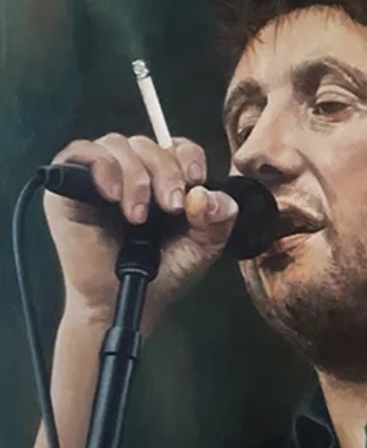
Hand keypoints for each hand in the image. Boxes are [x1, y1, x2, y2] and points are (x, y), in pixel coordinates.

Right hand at [44, 133, 237, 331]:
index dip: (188, 156)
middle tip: (171, 207)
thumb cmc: (161, 274)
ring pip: (117, 144)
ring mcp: (98, 176)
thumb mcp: (203, 246)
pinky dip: (101, 167)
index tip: (196, 180)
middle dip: (165, 171)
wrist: (124, 303)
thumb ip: (218, 218)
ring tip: (138, 216)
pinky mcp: (68, 186)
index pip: (176, 145)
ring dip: (135, 175)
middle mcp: (132, 170)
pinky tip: (113, 195)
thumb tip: (205, 194)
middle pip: (148, 143)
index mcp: (164, 178)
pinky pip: (80, 152)